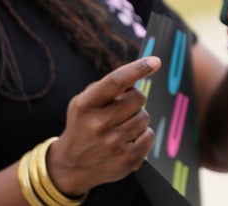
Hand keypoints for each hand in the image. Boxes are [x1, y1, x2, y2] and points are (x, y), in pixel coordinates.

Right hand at [49, 57, 160, 193]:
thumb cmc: (84, 124)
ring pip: (145, 117)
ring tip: (120, 128)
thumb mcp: (85, 102)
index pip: (115, 81)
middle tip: (122, 110)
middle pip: (138, 98)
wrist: (72, 166)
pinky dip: (142, 135)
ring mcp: (113, 144)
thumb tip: (139, 73)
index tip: (155, 61)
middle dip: (135, 100)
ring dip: (137, 119)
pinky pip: (149, 135)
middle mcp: (98, 124)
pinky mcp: (127, 160)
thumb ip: (109, 86)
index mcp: (86, 105)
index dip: (137, 69)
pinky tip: (127, 141)